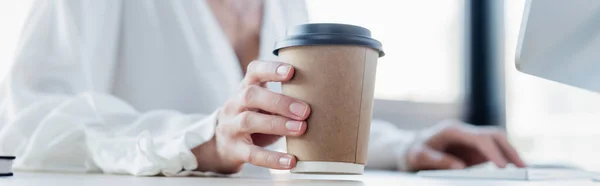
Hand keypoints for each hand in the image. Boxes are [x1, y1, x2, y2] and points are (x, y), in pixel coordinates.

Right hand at [192, 60, 309, 173]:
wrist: (221, 146)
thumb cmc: (253, 120)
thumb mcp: (262, 105)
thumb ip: (283, 102)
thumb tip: (321, 103)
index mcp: (245, 88)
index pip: (254, 71)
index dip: (271, 69)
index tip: (291, 71)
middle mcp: (234, 104)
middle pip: (251, 96)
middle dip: (279, 102)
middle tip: (304, 110)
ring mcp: (231, 127)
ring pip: (249, 122)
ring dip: (277, 124)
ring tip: (301, 129)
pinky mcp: (233, 150)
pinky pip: (252, 154)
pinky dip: (272, 159)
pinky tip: (290, 161)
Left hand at [404, 120, 525, 170]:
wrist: (408, 148)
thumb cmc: (412, 151)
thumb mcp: (417, 157)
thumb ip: (437, 160)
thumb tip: (459, 167)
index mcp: (452, 130)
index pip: (479, 138)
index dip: (492, 151)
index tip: (502, 166)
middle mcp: (464, 132)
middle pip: (493, 135)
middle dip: (509, 150)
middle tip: (522, 167)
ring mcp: (470, 139)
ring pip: (497, 141)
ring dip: (510, 153)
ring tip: (523, 169)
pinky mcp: (472, 149)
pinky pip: (493, 151)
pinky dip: (504, 158)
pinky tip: (513, 168)